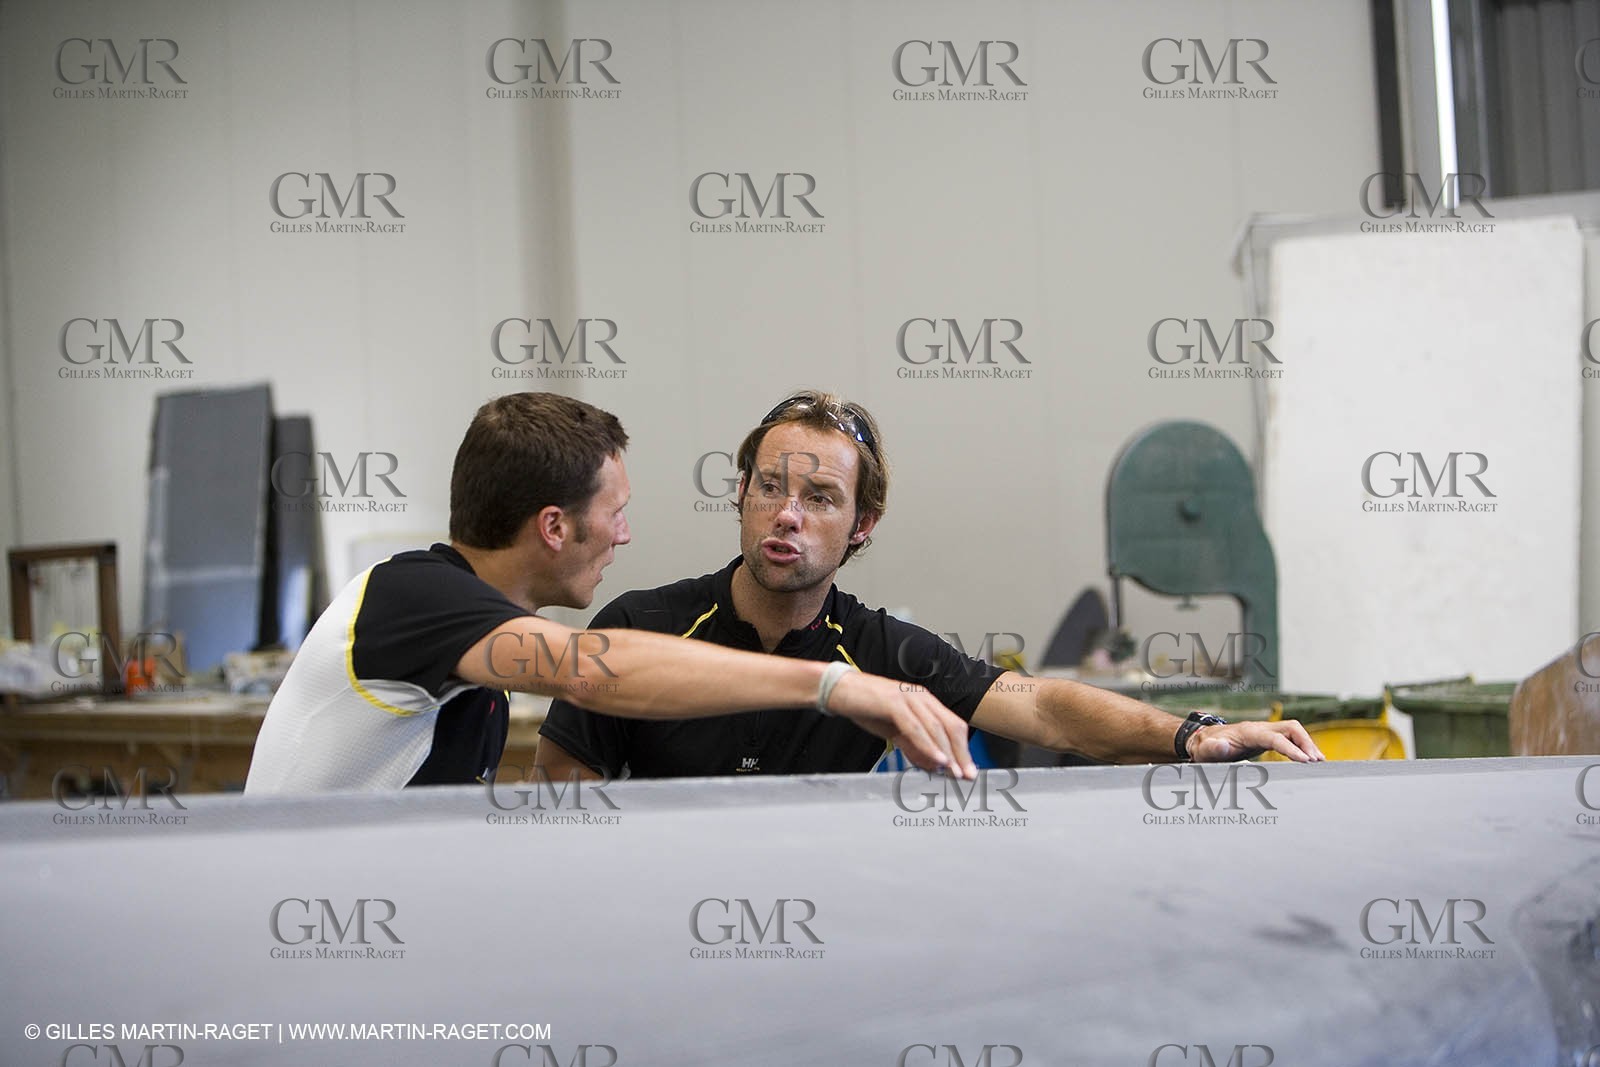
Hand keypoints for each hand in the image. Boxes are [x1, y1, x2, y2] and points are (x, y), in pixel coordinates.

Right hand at [826, 672, 976, 778]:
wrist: (839, 691)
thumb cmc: (866, 708)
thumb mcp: (895, 731)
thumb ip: (913, 746)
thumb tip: (932, 765)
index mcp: (924, 701)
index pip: (952, 725)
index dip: (963, 749)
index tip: (968, 770)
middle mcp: (921, 697)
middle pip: (950, 727)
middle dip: (961, 754)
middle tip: (968, 776)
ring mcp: (908, 698)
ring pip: (936, 728)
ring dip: (948, 753)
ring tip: (955, 773)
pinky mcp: (894, 704)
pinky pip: (916, 728)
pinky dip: (928, 746)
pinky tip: (937, 760)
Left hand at [1190, 719, 1324, 762]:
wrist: (1203, 740)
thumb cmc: (1205, 747)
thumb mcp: (1205, 750)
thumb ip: (1213, 748)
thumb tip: (1224, 746)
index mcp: (1248, 732)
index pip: (1275, 738)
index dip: (1292, 749)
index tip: (1306, 761)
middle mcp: (1259, 728)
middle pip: (1291, 728)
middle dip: (1306, 743)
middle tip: (1317, 762)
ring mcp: (1264, 731)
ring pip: (1293, 731)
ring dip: (1307, 744)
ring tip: (1319, 762)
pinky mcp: (1267, 737)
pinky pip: (1289, 737)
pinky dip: (1302, 746)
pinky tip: (1309, 759)